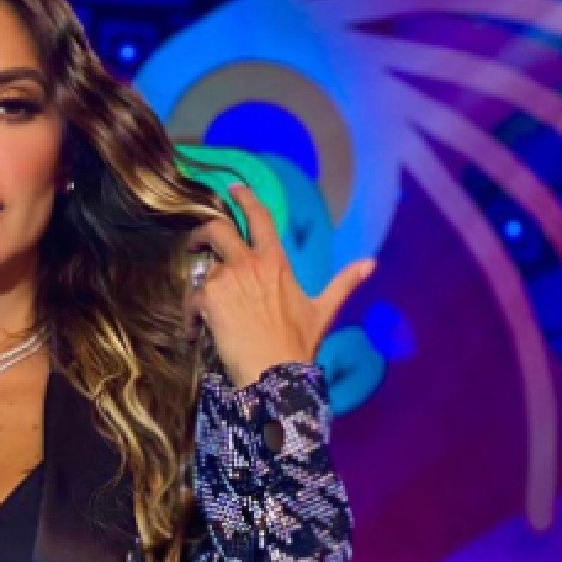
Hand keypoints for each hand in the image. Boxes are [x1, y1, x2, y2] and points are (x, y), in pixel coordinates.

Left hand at [185, 184, 374, 387]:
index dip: (246, 199)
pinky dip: (191, 314)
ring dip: (201, 286)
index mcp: (275, 262)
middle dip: (203, 232)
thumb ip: (344, 283)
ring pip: (204, 269)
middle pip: (217, 229)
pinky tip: (196, 331)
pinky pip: (192, 297)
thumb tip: (370, 263)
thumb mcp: (323, 311)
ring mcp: (226, 279)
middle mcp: (248, 264)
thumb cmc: (298, 344)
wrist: (273, 373)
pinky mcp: (207, 299)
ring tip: (203, 311)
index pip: (260, 219)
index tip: (235, 189)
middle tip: (197, 242)